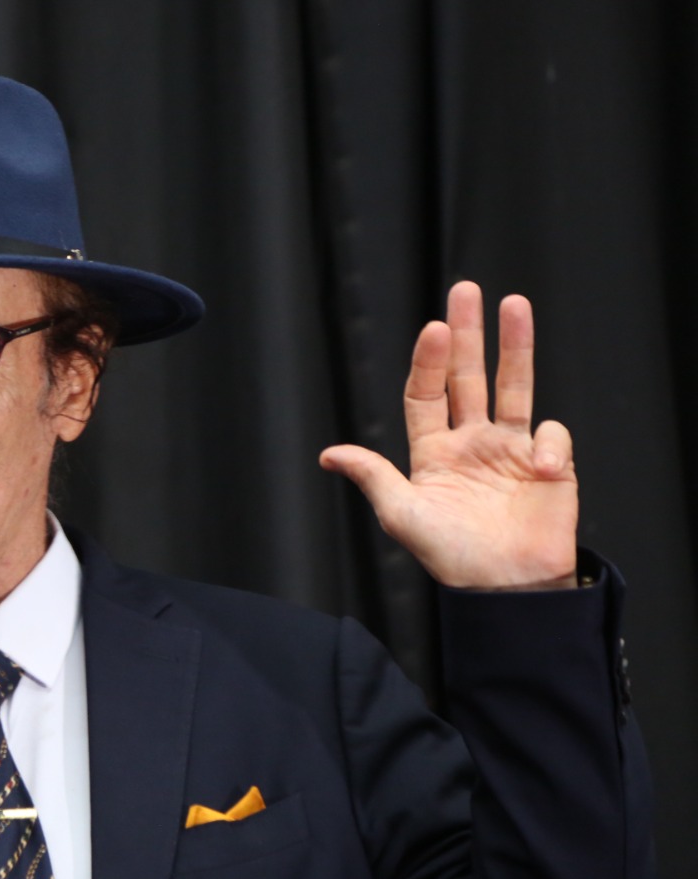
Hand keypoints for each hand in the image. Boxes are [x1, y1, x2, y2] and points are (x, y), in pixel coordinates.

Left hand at [319, 281, 577, 589]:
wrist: (505, 588)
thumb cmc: (450, 556)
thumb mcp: (402, 515)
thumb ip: (373, 476)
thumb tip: (328, 454)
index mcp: (433, 452)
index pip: (427, 395)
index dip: (429, 362)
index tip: (435, 328)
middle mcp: (472, 443)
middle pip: (469, 376)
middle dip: (468, 334)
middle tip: (466, 290)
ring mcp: (510, 450)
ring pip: (514, 386)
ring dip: (515, 346)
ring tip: (515, 304)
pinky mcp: (548, 463)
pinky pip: (549, 433)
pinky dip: (548, 443)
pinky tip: (542, 471)